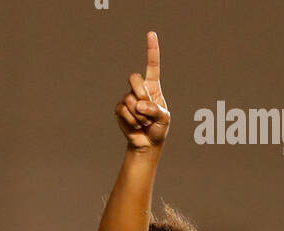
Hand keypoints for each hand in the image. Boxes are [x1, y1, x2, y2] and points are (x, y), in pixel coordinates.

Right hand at [115, 31, 169, 149]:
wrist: (147, 144)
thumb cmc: (158, 128)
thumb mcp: (164, 119)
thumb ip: (155, 109)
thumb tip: (138, 105)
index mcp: (153, 86)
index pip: (152, 65)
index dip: (151, 50)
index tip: (151, 33)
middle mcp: (139, 89)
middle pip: (134, 78)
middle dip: (141, 94)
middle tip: (146, 110)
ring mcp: (128, 99)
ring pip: (129, 99)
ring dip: (138, 115)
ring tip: (143, 122)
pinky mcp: (119, 110)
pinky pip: (123, 111)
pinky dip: (132, 121)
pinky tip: (136, 125)